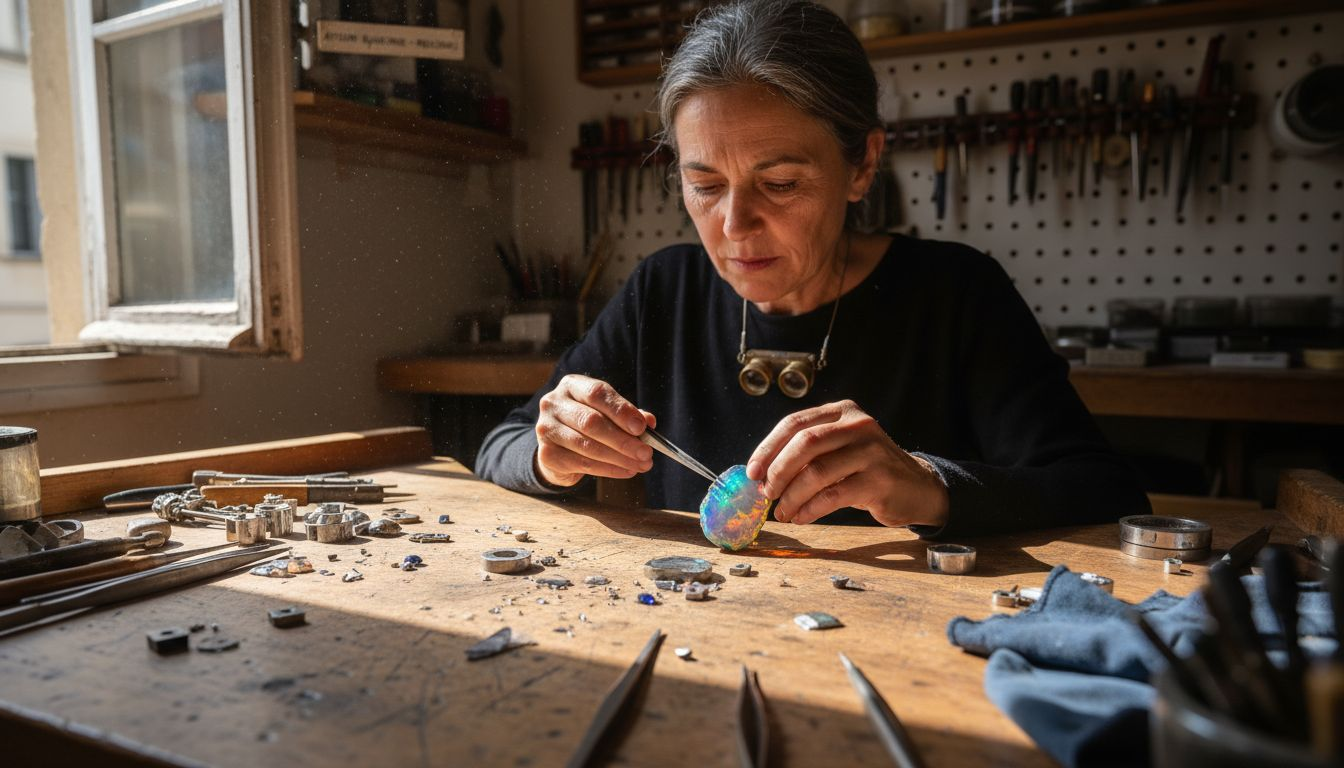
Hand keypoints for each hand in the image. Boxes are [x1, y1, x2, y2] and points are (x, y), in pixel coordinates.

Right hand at [534, 374, 655, 487]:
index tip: (642, 427)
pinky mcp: (547, 454)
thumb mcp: (608, 414)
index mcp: (572, 385)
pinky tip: (626, 471)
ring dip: (619, 458)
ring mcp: (546, 428)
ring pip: (587, 446)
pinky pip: (582, 464)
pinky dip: (609, 469)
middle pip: (591, 421)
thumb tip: (649, 421)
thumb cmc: (588, 425)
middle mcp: (554, 403)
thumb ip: (628, 415)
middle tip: (646, 452)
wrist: (558, 448)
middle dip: (623, 440)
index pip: (597, 393)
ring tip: (641, 465)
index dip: (621, 410)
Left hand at [745, 400, 948, 528]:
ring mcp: (871, 451)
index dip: (768, 448)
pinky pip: (833, 496)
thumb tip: (761, 474)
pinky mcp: (878, 480)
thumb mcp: (840, 448)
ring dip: (791, 496)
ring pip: (816, 472)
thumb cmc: (866, 469)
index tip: (752, 472)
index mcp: (842, 411)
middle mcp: (857, 425)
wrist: (916, 487)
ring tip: (782, 512)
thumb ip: (808, 452)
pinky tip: (801, 517)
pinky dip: (810, 509)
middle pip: (804, 444)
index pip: (795, 423)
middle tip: (766, 493)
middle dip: (778, 471)